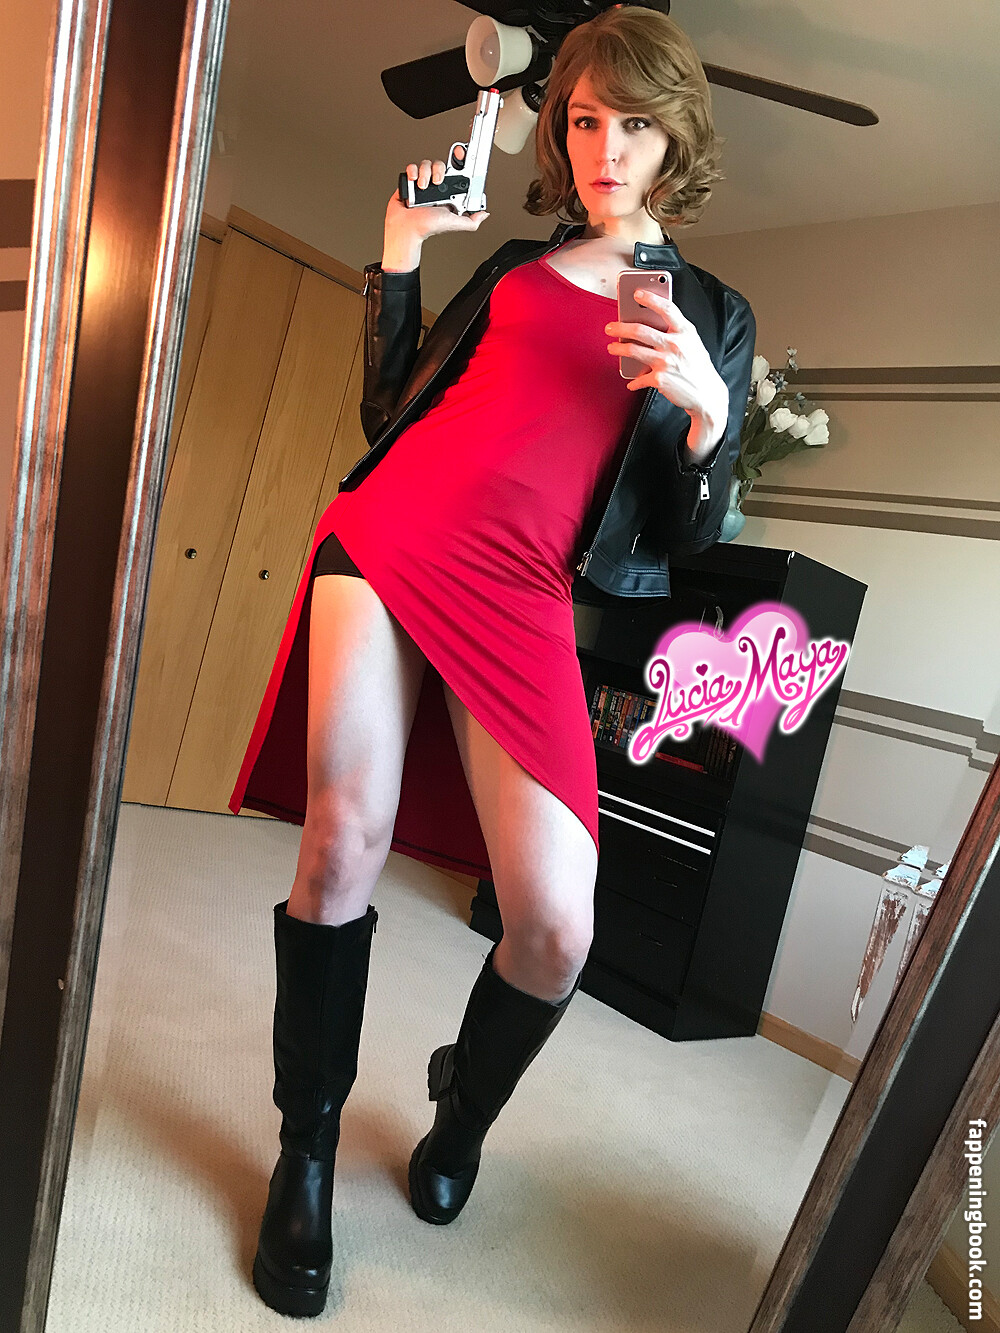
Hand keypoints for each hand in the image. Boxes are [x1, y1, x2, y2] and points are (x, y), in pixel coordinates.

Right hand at [384, 145, 489, 244]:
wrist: (406, 228)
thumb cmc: (426, 227)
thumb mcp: (454, 223)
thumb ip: (471, 221)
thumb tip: (484, 214)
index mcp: (448, 193)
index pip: (456, 172)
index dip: (459, 160)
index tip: (460, 154)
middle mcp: (436, 187)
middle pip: (441, 165)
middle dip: (439, 170)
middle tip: (438, 181)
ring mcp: (422, 182)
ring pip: (427, 164)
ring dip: (425, 174)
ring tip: (424, 187)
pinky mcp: (410, 181)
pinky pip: (412, 168)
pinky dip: (413, 172)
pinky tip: (414, 182)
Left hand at [605, 288, 728, 447]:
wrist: (707, 393)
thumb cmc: (698, 367)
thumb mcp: (692, 343)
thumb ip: (676, 332)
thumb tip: (651, 323)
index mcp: (685, 332)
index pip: (666, 309)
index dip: (651, 298)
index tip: (637, 293)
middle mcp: (675, 344)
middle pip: (641, 330)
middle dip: (620, 327)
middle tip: (610, 327)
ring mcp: (666, 362)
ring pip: (634, 350)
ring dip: (619, 348)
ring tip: (612, 347)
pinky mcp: (660, 379)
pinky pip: (639, 378)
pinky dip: (634, 382)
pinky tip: (632, 382)